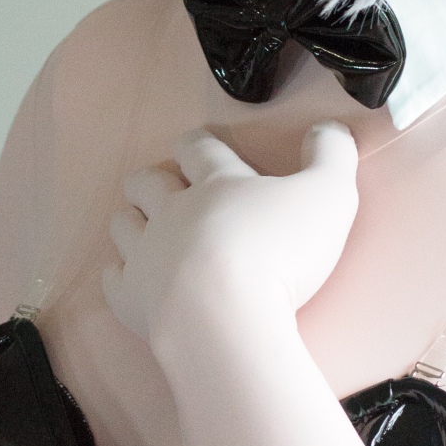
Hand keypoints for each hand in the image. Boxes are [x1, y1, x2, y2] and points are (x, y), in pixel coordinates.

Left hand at [102, 122, 359, 346]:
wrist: (227, 316)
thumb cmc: (280, 251)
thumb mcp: (328, 195)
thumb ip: (332, 156)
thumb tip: (330, 129)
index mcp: (217, 183)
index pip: (198, 149)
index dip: (197, 144)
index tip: (198, 145)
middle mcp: (173, 212)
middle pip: (148, 183)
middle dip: (154, 180)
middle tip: (166, 187)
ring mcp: (147, 254)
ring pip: (124, 225)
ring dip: (133, 222)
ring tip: (146, 229)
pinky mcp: (131, 298)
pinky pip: (113, 279)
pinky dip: (121, 276)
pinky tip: (133, 279)